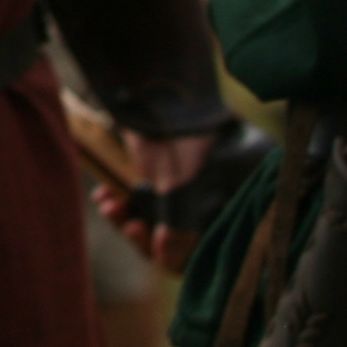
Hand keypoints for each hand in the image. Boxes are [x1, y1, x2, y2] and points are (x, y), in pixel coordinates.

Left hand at [94, 123, 270, 269]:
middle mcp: (218, 193)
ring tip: (113, 209)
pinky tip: (107, 197)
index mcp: (240, 195)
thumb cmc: (181, 132)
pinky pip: (142, 204)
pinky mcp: (162, 175)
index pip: (223, 243)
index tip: (161, 251)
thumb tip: (167, 260)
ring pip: (160, 223)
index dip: (190, 255)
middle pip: (187, 238)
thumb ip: (181, 227)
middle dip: (153, 237)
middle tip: (132, 228)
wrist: (150, 86)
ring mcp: (189, 184)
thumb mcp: (185, 185)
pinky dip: (123, 204)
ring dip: (132, 221)